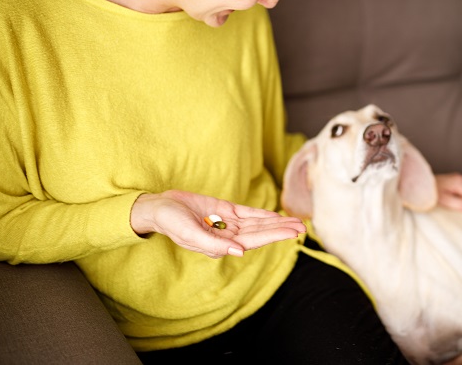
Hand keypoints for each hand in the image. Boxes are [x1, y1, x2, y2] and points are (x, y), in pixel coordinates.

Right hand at [130, 190, 305, 257]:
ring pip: (257, 223)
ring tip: (296, 222)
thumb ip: (214, 245)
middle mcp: (228, 235)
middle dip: (281, 230)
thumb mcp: (190, 234)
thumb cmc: (171, 223)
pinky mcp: (224, 210)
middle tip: (302, 227)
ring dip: (275, 222)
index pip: (254, 240)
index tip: (292, 233)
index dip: (274, 235)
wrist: (159, 208)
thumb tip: (239, 252)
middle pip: (260, 232)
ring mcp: (227, 223)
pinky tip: (275, 215)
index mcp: (221, 244)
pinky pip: (247, 213)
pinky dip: (262, 214)